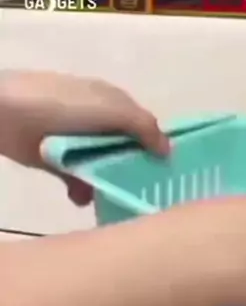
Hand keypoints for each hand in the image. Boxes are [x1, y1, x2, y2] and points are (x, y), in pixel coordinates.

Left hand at [0, 70, 168, 204]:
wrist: (5, 113)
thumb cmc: (62, 107)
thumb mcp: (110, 109)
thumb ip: (142, 127)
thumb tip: (169, 150)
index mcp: (114, 104)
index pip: (145, 130)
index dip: (156, 152)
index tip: (166, 178)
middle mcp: (98, 123)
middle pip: (125, 154)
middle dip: (132, 175)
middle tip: (140, 197)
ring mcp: (77, 143)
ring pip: (103, 171)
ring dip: (107, 188)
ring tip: (108, 202)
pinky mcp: (57, 161)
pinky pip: (78, 181)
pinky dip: (81, 192)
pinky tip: (81, 200)